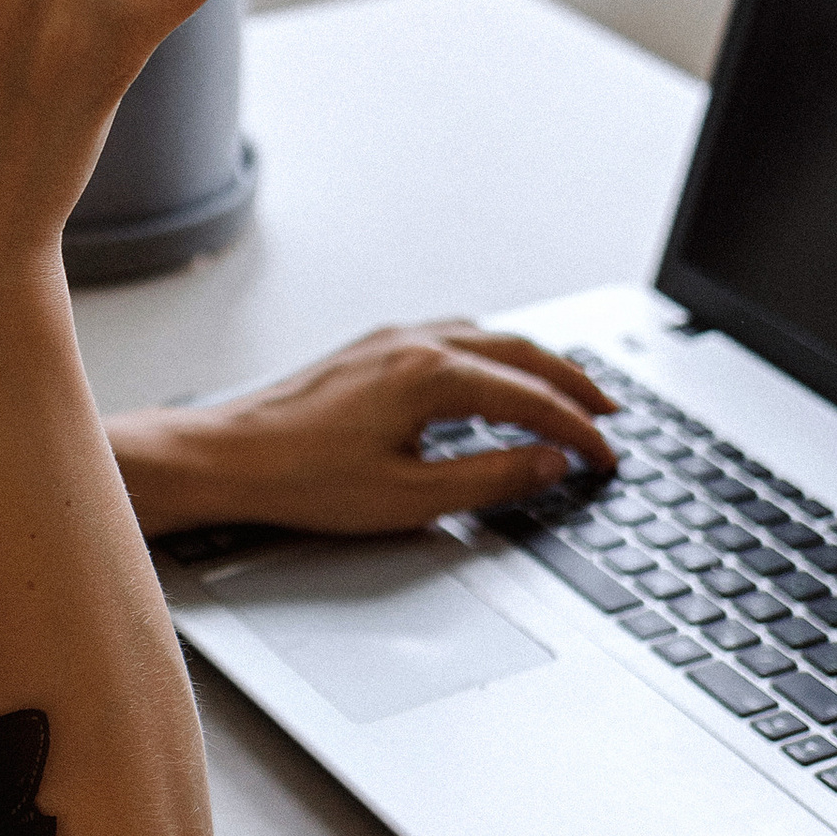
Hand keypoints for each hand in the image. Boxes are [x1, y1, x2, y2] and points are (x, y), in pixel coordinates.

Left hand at [113, 320, 617, 539]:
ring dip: (535, 365)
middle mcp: (416, 343)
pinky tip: (493, 378)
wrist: (226, 458)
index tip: (607, 458)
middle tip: (610, 415)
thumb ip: (491, 479)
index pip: (533, 400)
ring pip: (488, 338)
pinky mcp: (370, 350)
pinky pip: (453, 337)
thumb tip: (549, 464)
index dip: (580, 432)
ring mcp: (391, 340)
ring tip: (566, 394)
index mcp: (432, 375)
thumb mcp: (410, 497)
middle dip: (574, 385)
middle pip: (521, 353)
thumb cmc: (302, 480)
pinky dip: (494, 356)